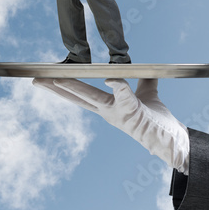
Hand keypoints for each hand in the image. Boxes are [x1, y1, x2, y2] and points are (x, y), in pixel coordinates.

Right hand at [33, 78, 189, 173]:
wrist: (172, 140)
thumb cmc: (156, 120)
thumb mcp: (148, 95)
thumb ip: (142, 81)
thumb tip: (145, 68)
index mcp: (107, 106)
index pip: (81, 94)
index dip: (64, 86)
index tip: (48, 77)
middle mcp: (108, 111)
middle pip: (77, 97)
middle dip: (56, 88)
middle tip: (37, 79)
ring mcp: (118, 113)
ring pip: (93, 98)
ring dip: (75, 88)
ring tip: (57, 80)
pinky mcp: (133, 113)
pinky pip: (125, 96)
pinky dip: (118, 87)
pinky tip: (110, 79)